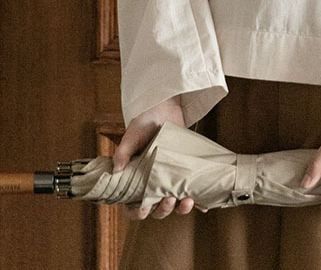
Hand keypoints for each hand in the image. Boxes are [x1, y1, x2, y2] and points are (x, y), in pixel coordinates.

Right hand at [112, 96, 207, 220]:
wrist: (166, 108)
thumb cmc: (145, 122)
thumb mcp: (133, 135)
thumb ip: (123, 152)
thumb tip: (116, 170)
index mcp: (135, 181)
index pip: (132, 206)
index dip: (136, 213)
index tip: (143, 210)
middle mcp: (152, 185)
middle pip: (156, 210)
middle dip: (163, 210)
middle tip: (169, 199)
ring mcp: (169, 180)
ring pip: (174, 205)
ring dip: (181, 209)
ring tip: (187, 201)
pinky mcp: (184, 174)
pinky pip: (192, 193)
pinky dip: (199, 203)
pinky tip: (204, 205)